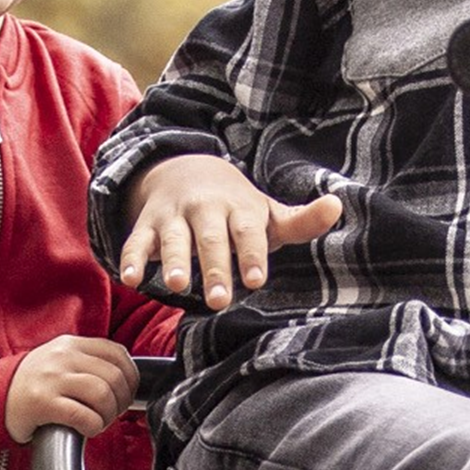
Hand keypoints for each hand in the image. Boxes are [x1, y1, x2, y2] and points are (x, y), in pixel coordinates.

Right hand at [5, 335, 139, 442]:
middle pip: (115, 376)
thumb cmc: (32, 385)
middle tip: (111, 413)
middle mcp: (62, 357)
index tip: (125, 394)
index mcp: (70, 344)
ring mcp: (52, 378)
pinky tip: (87, 430)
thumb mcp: (59, 361)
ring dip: (108, 415)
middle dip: (121, 401)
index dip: (130, 377)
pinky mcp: (43, 403)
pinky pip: (84, 416)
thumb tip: (126, 378)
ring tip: (99, 422)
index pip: (117, 353)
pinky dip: (94, 427)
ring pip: (103, 394)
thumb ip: (88, 361)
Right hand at [116, 156, 344, 309]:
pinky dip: (131, 259)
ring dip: (173, 260)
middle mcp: (205, 209)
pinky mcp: (146, 225)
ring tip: (176, 285)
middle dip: (214, 268)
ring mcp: (173, 216)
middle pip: (210, 238)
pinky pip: (136, 242)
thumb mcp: (266, 213)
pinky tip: (131, 280)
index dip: (251, 254)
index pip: (247, 231)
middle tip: (220, 300)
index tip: (256, 280)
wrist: (186, 170)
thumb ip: (300, 221)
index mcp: (239, 207)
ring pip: (172, 238)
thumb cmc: (235, 208)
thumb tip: (338, 206)